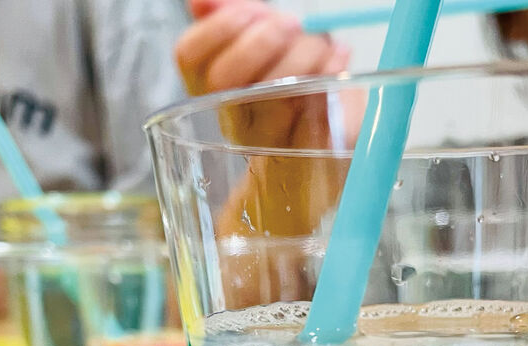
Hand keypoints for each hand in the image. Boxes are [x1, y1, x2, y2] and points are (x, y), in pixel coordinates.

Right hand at [177, 0, 352, 147]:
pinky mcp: (308, 149)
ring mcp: (268, 138)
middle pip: (224, 80)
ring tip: (321, 41)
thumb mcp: (260, 43)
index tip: (252, 11)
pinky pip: (315, 115)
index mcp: (211, 88)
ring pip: (274, 98)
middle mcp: (233, 116)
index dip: (219, 27)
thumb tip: (201, 2)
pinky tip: (338, 57)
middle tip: (291, 24)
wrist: (324, 134)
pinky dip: (330, 76)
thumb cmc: (288, 81)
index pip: (189, 56)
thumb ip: (232, 17)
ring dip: (303, 57)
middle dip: (259, 42)